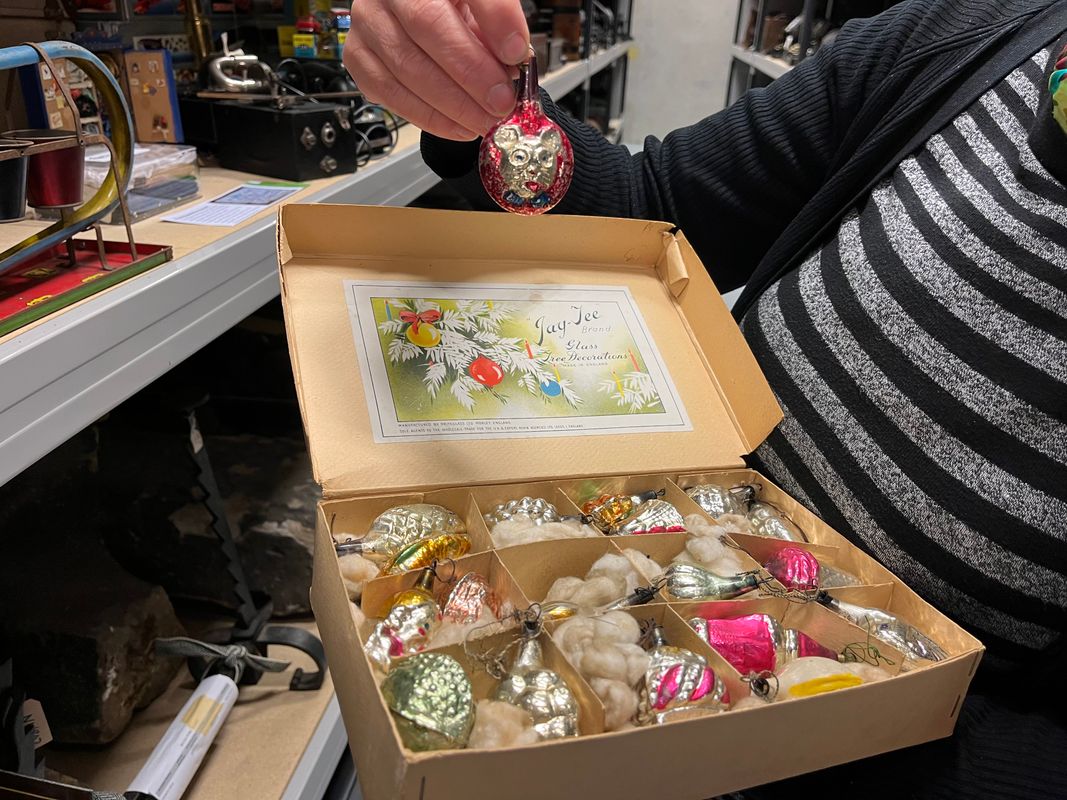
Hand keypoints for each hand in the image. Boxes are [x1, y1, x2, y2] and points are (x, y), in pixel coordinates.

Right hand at [343, 0, 529, 140]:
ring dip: (453, 103)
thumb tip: (512, 61)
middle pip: (427, 25)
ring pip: (406, 66)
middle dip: (471, 72)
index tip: (517, 51)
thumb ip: (496, 25)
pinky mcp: (358, 56)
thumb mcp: (481, 10)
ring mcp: (368, 21)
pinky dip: (430, 117)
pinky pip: (391, 93)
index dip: (494, 17)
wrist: (419, 19)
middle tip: (501, 101)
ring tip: (486, 119)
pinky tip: (459, 125)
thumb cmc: (454, 15)